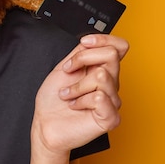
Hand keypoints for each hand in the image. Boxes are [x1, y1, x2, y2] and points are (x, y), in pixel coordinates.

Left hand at [32, 34, 128, 154]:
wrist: (45, 124)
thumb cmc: (53, 100)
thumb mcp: (64, 67)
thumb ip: (81, 52)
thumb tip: (93, 40)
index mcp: (102, 70)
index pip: (119, 46)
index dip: (103, 39)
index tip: (84, 42)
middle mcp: (110, 84)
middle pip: (112, 55)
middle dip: (82, 58)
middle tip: (68, 71)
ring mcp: (112, 101)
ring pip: (101, 76)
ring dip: (76, 85)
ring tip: (68, 95)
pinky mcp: (110, 117)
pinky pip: (99, 97)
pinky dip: (80, 100)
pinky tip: (75, 106)